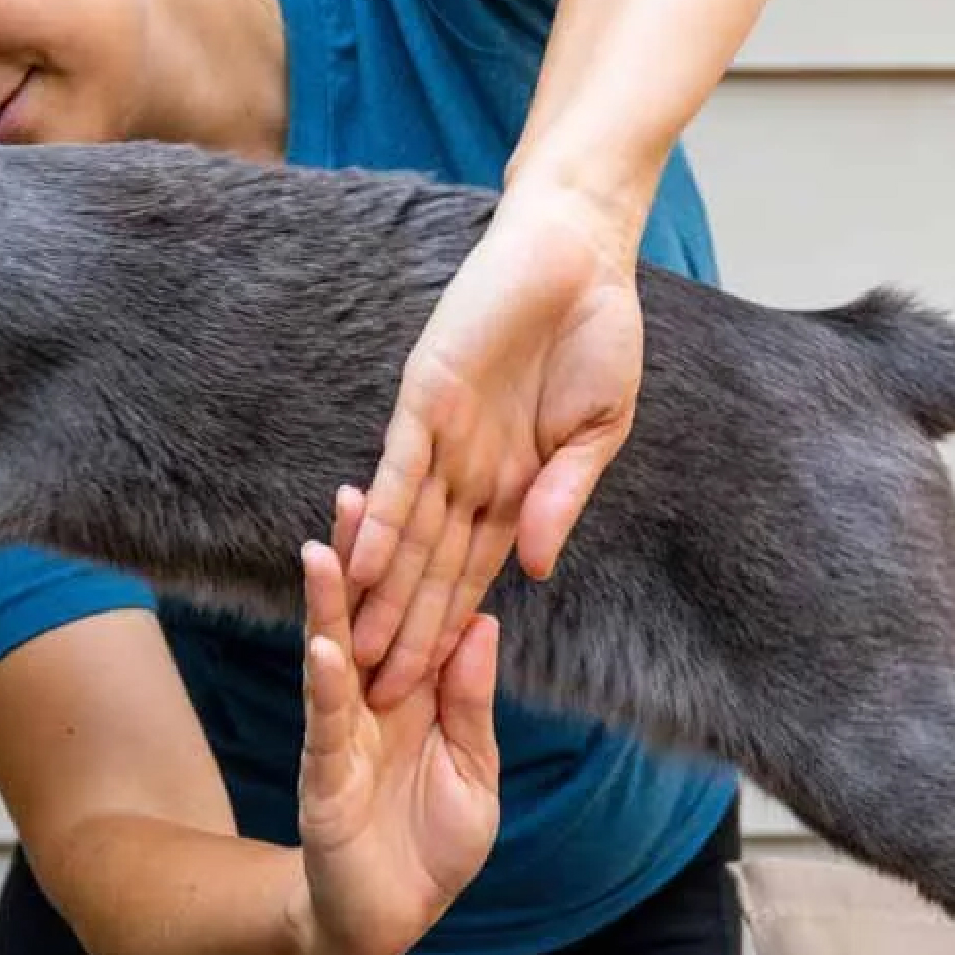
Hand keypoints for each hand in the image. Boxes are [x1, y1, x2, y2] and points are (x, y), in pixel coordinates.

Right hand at [294, 487, 502, 954]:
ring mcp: (344, 737)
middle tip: (349, 495)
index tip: (410, 503)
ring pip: (333, 657)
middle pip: (364, 620)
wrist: (387, 923)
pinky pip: (328, 722)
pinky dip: (326, 683)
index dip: (410, 566)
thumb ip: (470, 703)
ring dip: (327, 606)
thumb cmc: (431, 850)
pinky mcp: (326, 776)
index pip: (410, 618)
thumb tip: (481, 625)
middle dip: (356, 561)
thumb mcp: (474, 770)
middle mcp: (373, 706)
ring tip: (319, 550)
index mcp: (416, 700)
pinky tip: (323, 643)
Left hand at [347, 180, 644, 706]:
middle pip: (428, 571)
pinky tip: (362, 563)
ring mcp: (443, 437)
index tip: (432, 695)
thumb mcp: (598, 430)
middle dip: (404, 635)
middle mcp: (468, 471)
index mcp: (512, 485)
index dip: (451, 633)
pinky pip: (398, 469)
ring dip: (380, 594)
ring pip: (404, 533)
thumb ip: (562, 497)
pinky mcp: (425, 398)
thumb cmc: (599, 333)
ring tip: (355, 654)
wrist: (578, 251)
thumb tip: (536, 569)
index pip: (472, 575)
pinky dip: (381, 516)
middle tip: (377, 703)